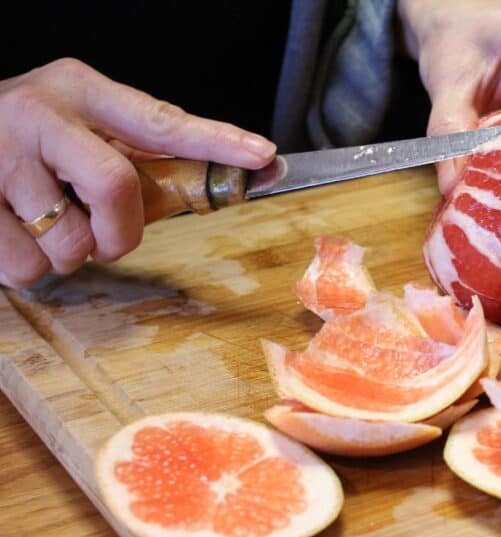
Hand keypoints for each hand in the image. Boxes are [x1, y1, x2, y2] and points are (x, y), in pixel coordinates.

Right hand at [0, 58, 275, 288]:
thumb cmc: (25, 142)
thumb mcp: (77, 128)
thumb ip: (132, 154)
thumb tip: (221, 183)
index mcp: (80, 91)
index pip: (162, 121)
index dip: (216, 141)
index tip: (263, 155)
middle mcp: (40, 114)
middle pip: (116, 186)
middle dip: (121, 232)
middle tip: (108, 238)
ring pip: (70, 240)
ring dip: (69, 254)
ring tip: (44, 226)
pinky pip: (24, 264)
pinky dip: (29, 267)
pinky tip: (14, 236)